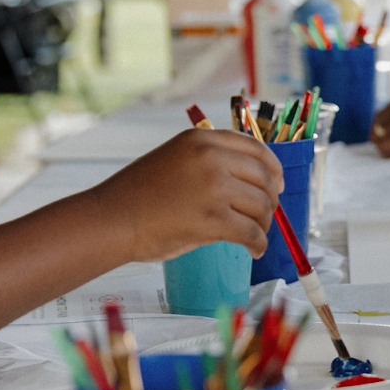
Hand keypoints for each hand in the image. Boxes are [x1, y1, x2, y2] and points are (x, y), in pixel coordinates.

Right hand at [92, 127, 283, 263]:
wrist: (112, 219)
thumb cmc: (138, 195)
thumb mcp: (174, 159)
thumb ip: (207, 161)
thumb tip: (247, 183)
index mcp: (201, 139)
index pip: (255, 148)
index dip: (273, 168)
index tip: (277, 184)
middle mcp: (211, 158)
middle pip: (263, 178)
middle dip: (270, 200)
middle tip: (266, 216)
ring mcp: (214, 187)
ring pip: (261, 207)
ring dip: (264, 225)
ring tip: (255, 235)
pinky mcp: (214, 219)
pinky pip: (251, 233)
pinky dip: (258, 244)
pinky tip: (254, 249)